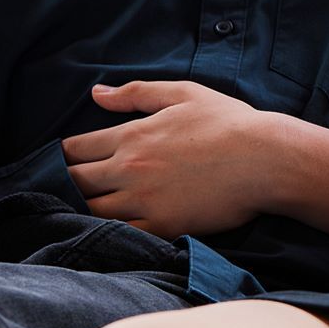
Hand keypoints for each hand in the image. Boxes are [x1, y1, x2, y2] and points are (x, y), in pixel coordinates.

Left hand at [63, 80, 275, 237]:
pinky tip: (109, 228)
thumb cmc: (228, 123)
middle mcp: (130, 169)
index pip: (75, 149)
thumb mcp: (183, 94)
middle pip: (75, 182)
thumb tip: (96, 94)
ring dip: (82, 209)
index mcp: (132, 136)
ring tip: (83, 209)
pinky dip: (109, 231)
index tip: (64, 160)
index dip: (63, 155)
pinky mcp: (162, 226)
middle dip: (66, 183)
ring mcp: (144, 201)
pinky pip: (121, 234)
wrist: (265, 160)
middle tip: (67, 186)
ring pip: (91, 211)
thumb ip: (136, 93)